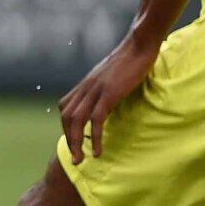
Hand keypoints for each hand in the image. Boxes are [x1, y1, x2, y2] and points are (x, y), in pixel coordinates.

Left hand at [59, 36, 160, 163]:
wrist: (139, 44)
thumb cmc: (130, 59)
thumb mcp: (111, 75)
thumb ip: (105, 87)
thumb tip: (109, 99)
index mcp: (85, 84)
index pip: (65, 108)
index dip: (66, 127)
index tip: (75, 141)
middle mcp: (86, 87)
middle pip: (66, 117)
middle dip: (69, 140)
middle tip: (76, 160)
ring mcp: (95, 90)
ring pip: (76, 121)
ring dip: (76, 143)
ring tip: (82, 160)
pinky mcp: (108, 93)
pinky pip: (96, 120)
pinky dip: (94, 138)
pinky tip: (97, 151)